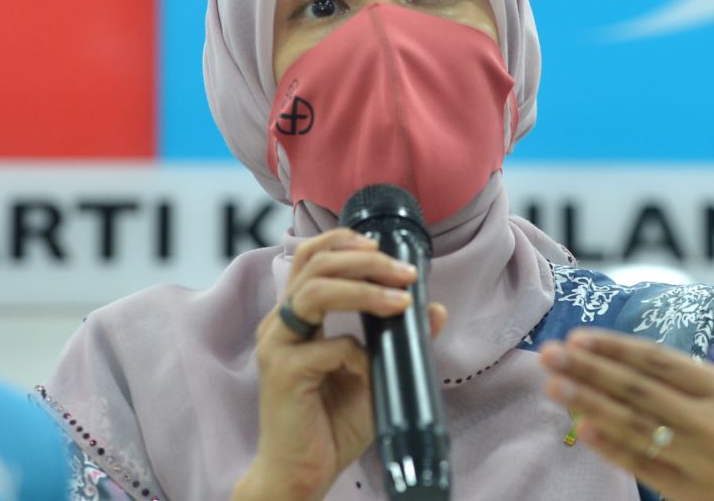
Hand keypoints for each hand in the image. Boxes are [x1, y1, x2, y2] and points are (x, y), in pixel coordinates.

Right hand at [233, 228, 447, 500]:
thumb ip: (400, 340)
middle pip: (316, 263)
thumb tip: (435, 308)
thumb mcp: (376, 373)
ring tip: (400, 301)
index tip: (382, 246)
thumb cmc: (332, 423)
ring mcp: (277, 345)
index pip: (311, 257)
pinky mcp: (283, 372)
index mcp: (295, 317)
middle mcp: (280, 324)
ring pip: (316, 291)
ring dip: (364, 289)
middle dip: (366, 260)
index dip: (343, 241)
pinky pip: (329, 346)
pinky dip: (358, 353)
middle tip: (405, 273)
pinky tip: (371, 372)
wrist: (303, 473)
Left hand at [538, 312, 713, 500]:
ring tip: (551, 384)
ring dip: (586, 402)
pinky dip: (611, 448)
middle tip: (546, 352)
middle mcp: (712, 425)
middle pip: (637, 390)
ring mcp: (699, 462)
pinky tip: (581, 429)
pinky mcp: (691, 495)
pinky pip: (644, 467)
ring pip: (632, 425)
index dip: (618, 349)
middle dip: (587, 369)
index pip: (663, 363)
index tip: (581, 336)